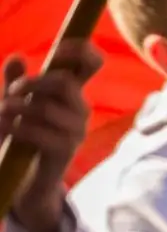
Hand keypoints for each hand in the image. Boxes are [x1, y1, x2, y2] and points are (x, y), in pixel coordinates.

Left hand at [0, 42, 96, 231]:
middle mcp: (80, 107)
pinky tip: (4, 127)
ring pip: (49, 107)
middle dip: (34, 82)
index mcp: (73, 92)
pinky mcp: (65, 150)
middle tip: (11, 90)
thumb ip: (16, 83)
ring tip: (0, 113)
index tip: (57, 49)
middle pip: (66, 82)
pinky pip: (41, 132)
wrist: (25, 182)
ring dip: (18, 107)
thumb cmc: (22, 138)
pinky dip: (18, 127)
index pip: (92, 63)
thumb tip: (15, 56)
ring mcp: (76, 129)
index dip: (80, 50)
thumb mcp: (16, 107)